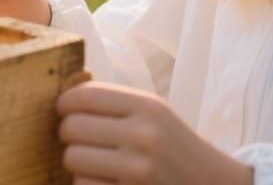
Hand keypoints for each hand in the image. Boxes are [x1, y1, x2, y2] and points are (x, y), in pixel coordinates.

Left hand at [57, 82, 253, 184]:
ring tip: (97, 162)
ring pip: (72, 159)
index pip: (83, 96)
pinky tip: (106, 180)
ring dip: (77, 163)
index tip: (65, 111)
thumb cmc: (172, 146)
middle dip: (69, 135)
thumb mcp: (153, 113)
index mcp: (147, 106)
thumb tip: (62, 97)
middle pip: (71, 127)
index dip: (65, 104)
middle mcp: (143, 135)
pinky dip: (88, 184)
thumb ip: (114, 102)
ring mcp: (137, 170)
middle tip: (82, 140)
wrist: (211, 183)